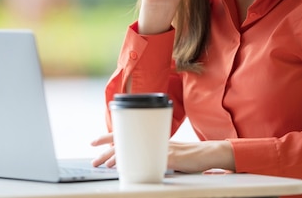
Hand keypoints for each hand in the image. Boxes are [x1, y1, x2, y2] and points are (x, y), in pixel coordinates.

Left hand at [90, 133, 234, 172]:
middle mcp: (153, 140)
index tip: (94, 143)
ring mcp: (161, 147)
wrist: (208, 153)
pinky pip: (152, 158)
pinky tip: (131, 167)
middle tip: (94, 159)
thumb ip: (152, 152)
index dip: (108, 138)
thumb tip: (135, 159)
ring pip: (135, 150)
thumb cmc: (188, 154)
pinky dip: (140, 162)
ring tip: (105, 165)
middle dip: (107, 151)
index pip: (125, 135)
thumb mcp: (166, 151)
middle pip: (125, 142)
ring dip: (118, 158)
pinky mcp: (170, 156)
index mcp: (150, 138)